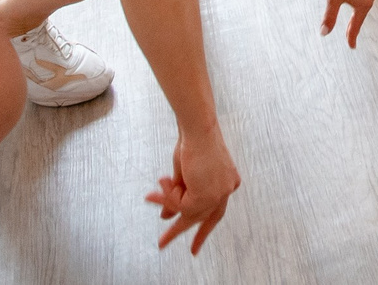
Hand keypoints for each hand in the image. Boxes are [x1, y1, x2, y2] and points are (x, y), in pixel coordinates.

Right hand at [145, 127, 240, 253]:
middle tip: (161, 244)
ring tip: (150, 195)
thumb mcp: (184, 175)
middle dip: (178, 231)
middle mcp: (227, 190)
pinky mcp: (207, 195)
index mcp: (227, 183)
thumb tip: (166, 216)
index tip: (193, 248)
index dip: (202, 231)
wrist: (196, 129)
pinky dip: (168, 196)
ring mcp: (219, 194)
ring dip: (166, 202)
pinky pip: (181, 206)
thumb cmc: (191, 143)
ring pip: (187, 212)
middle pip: (202, 219)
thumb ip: (179, 196)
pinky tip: (163, 181)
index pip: (215, 213)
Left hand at [322, 0, 377, 46]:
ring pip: (363, 4)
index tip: (352, 46)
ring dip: (356, 9)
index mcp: (363, 5)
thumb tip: (324, 33)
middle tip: (348, 35)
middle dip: (354, 23)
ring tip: (350, 13)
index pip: (356, 26)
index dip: (352, 37)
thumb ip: (330, 17)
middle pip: (361, 14)